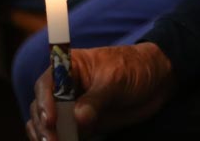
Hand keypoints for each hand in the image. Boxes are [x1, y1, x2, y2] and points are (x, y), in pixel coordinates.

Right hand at [27, 43, 175, 139]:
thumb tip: (77, 119)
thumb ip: (96, 99)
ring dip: (46, 136)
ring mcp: (71, 107)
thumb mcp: (117, 79)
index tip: (50, 120)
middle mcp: (65, 87)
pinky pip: (63, 135)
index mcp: (69, 67)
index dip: (43, 102)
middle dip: (43, 126)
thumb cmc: (136, 68)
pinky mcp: (81, 125)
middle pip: (41, 107)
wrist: (158, 80)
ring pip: (47, 125)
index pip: (46, 83)